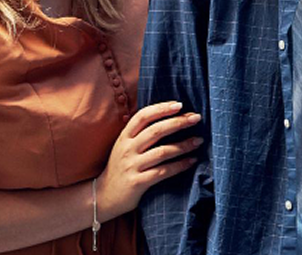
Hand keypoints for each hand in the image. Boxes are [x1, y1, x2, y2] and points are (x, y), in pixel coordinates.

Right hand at [96, 101, 201, 218]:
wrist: (103, 197)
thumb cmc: (121, 168)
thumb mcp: (125, 147)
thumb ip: (141, 134)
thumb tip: (169, 117)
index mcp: (124, 137)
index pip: (143, 116)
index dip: (161, 108)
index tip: (180, 104)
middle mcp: (127, 149)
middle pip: (156, 131)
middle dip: (178, 122)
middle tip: (196, 118)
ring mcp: (131, 166)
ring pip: (162, 151)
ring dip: (184, 145)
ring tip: (199, 140)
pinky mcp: (137, 182)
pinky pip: (163, 172)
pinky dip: (180, 165)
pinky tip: (192, 161)